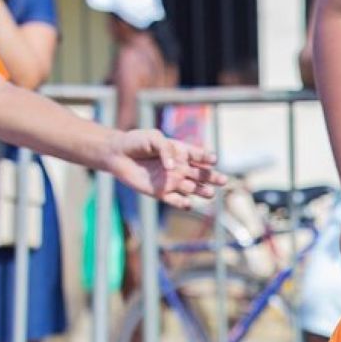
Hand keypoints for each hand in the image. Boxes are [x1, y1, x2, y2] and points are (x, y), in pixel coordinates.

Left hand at [107, 130, 225, 209]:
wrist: (118, 154)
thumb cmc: (136, 142)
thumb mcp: (154, 138)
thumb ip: (166, 150)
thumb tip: (172, 168)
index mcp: (181, 152)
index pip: (199, 156)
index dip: (207, 158)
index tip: (212, 160)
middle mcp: (179, 167)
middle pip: (201, 175)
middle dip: (212, 178)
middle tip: (223, 181)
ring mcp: (172, 181)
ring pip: (193, 189)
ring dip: (202, 191)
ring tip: (210, 194)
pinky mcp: (162, 193)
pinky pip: (177, 201)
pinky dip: (183, 203)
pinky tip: (189, 203)